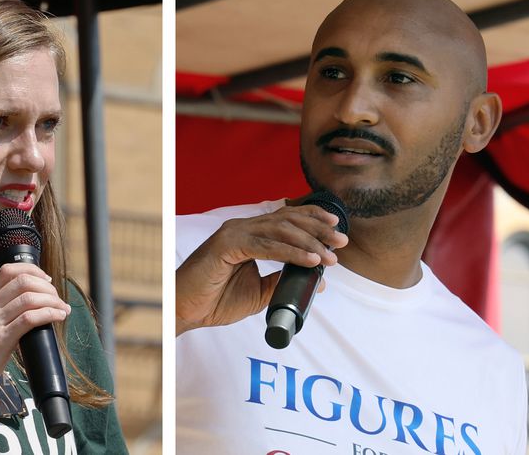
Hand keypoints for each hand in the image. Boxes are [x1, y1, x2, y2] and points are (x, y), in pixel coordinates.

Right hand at [0, 263, 70, 409]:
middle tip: (58, 298)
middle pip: (23, 281)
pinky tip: (58, 317)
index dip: (32, 270)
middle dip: (47, 287)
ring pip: (29, 298)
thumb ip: (0, 315)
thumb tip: (29, 311)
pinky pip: (29, 319)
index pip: (8, 271)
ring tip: (63, 309)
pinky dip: (49, 314)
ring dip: (53, 300)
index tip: (47, 281)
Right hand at [176, 204, 347, 334]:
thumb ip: (282, 282)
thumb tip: (316, 280)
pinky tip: (309, 260)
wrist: (187, 311)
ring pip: (280, 229)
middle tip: (341, 242)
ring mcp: (233, 233)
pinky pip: (266, 246)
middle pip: (287, 219)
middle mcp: (242, 227)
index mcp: (249, 234)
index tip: (337, 231)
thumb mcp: (258, 292)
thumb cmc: (215, 300)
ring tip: (329, 256)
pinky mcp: (226, 245)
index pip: (286, 218)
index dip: (313, 220)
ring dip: (309, 241)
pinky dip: (291, 252)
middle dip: (318, 229)